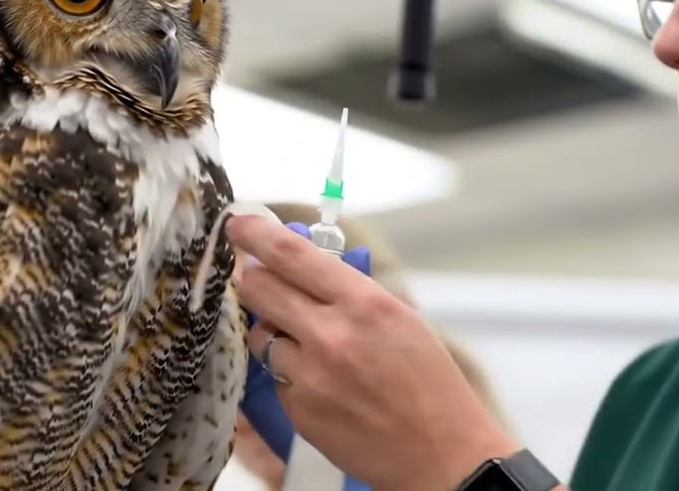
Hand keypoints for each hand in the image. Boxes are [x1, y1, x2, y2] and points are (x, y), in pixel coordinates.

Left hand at [232, 215, 519, 490]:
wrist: (441, 455)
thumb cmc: (428, 383)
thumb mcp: (399, 319)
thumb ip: (347, 288)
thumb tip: (297, 260)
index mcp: (364, 304)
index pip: (291, 255)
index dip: (255, 234)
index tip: (237, 223)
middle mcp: (331, 336)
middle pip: (259, 288)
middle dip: (250, 277)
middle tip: (253, 275)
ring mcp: (309, 376)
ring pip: (260, 333)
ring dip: (273, 329)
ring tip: (309, 342)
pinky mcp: (297, 410)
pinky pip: (275, 374)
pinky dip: (290, 370)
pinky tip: (323, 383)